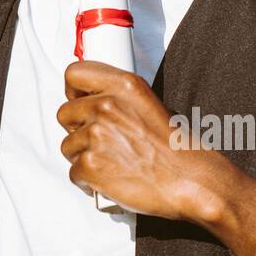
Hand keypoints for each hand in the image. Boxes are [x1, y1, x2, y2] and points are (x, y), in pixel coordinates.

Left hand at [56, 59, 234, 224]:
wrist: (191, 181)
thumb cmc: (177, 148)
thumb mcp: (150, 103)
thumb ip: (117, 97)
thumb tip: (91, 101)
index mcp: (122, 85)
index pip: (74, 74)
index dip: (74, 92)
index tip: (79, 101)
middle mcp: (106, 105)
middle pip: (64, 113)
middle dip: (77, 129)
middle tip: (100, 141)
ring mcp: (95, 136)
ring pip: (67, 146)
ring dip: (84, 156)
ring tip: (111, 162)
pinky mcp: (90, 165)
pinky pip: (73, 172)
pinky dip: (88, 180)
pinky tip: (109, 179)